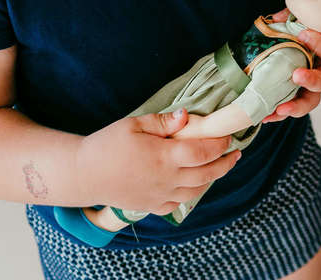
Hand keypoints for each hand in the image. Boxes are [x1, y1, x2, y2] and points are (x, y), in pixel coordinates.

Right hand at [75, 109, 239, 215]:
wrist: (84, 174)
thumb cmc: (107, 145)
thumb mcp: (134, 124)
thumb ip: (164, 122)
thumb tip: (188, 116)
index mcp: (164, 157)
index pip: (203, 152)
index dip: (220, 144)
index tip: (228, 135)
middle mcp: (166, 179)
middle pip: (207, 174)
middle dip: (225, 163)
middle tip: (236, 153)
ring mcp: (160, 195)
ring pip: (197, 191)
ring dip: (212, 178)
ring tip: (221, 166)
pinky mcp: (152, 205)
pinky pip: (179, 202)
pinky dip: (192, 193)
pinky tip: (195, 183)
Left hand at [262, 10, 320, 122]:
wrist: (300, 38)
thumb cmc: (306, 26)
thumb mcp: (302, 15)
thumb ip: (293, 16)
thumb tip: (277, 20)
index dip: (320, 43)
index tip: (303, 33)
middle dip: (312, 80)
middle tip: (296, 75)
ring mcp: (313, 86)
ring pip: (311, 100)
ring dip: (296, 106)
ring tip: (280, 108)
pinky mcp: (300, 95)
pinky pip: (293, 107)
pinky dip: (280, 112)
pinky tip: (266, 116)